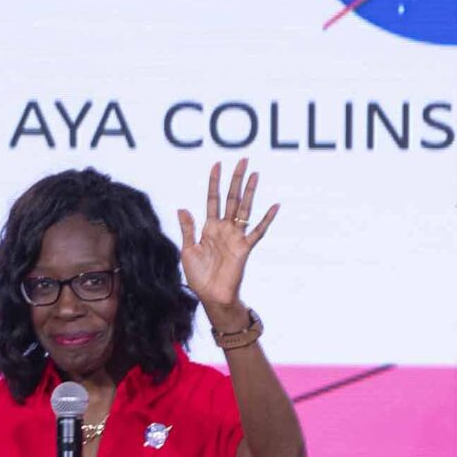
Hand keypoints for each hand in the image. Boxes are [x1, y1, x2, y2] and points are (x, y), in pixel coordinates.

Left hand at [176, 158, 277, 328]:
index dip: (214, 182)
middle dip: (236, 179)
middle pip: (232, 198)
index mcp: (209, 227)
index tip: (217, 164)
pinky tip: (275, 206)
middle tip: (243, 160)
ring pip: (245, 209)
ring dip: (250, 191)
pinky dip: (266, 219)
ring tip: (255, 174)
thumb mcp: (187, 250)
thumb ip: (187, 229)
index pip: (213, 199)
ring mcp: (235, 236)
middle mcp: (224, 228)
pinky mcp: (245, 248)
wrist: (210, 296)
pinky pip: (258, 231)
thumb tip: (182, 207)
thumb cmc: (198, 276)